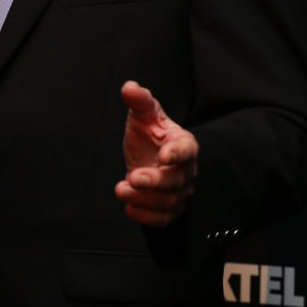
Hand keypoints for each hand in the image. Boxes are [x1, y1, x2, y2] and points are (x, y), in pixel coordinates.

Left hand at [114, 80, 197, 226]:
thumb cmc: (150, 135)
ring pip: (168, 201)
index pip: (186, 150)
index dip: (177, 153)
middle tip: (132, 177)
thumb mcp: (144, 115)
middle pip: (176, 181)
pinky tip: (129, 207)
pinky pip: (163, 219)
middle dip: (154, 181)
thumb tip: (129, 87)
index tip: (165, 155)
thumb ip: (139, 101)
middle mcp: (186, 170)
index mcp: (183, 144)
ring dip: (144, 199)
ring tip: (120, 189)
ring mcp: (180, 192)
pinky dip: (146, 217)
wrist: (150, 158)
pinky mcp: (170, 208)